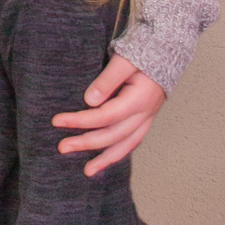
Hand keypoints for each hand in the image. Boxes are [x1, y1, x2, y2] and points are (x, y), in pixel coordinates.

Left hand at [51, 54, 164, 175]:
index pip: (105, 116)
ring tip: (86, 172)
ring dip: (105, 159)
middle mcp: (145, 114)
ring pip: (125, 145)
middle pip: (113, 135)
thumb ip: (107, 80)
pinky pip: (131, 142)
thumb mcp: (125, 60)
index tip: (56, 121)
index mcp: (139, 99)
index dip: (80, 121)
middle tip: (61, 148)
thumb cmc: (144, 54)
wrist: (167, 53)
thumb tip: (88, 101)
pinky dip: (118, 153)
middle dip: (86, 143)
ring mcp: (147, 119)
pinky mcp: (145, 120)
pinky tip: (105, 161)